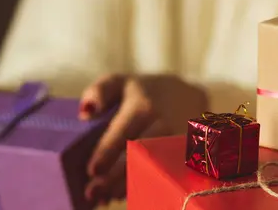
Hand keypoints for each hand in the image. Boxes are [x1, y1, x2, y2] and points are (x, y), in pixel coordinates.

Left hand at [79, 74, 207, 207]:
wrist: (191, 97)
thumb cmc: (146, 93)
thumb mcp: (122, 82)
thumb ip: (99, 91)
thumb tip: (85, 114)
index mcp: (144, 106)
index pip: (124, 131)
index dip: (107, 152)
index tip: (92, 170)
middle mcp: (164, 124)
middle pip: (138, 155)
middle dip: (115, 176)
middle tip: (92, 191)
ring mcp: (178, 142)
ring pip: (152, 169)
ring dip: (128, 185)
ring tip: (106, 196)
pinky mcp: (186, 157)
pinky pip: (165, 175)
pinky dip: (145, 187)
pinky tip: (126, 193)